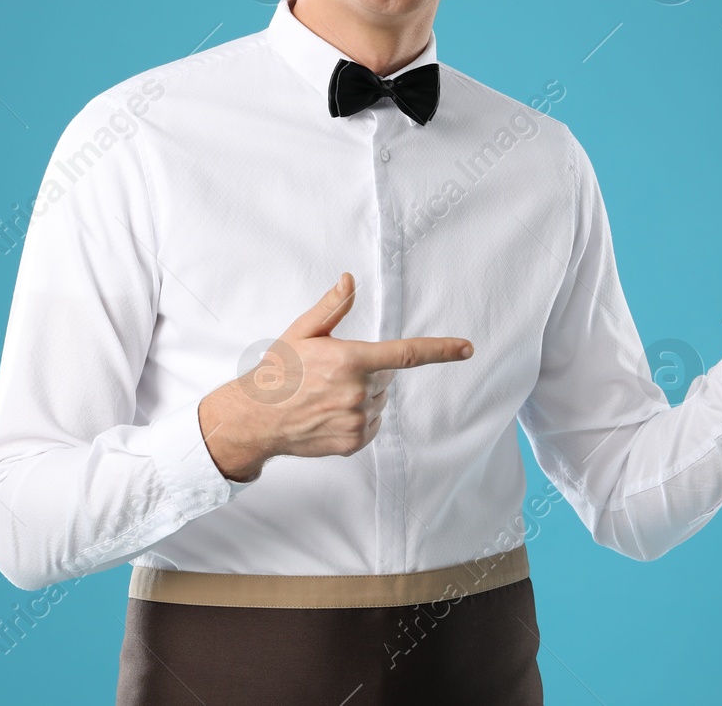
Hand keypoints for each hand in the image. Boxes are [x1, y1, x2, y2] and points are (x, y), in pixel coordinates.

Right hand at [197, 272, 473, 481]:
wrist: (255, 418)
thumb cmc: (278, 372)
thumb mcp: (303, 333)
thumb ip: (332, 307)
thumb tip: (349, 280)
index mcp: (350, 360)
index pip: (407, 354)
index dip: (441, 350)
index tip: (466, 348)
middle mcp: (358, 392)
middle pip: (385, 377)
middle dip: (367, 372)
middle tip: (330, 374)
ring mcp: (357, 420)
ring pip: (378, 401)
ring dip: (361, 396)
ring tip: (324, 396)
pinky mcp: (353, 441)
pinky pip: (370, 424)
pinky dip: (357, 418)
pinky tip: (328, 413)